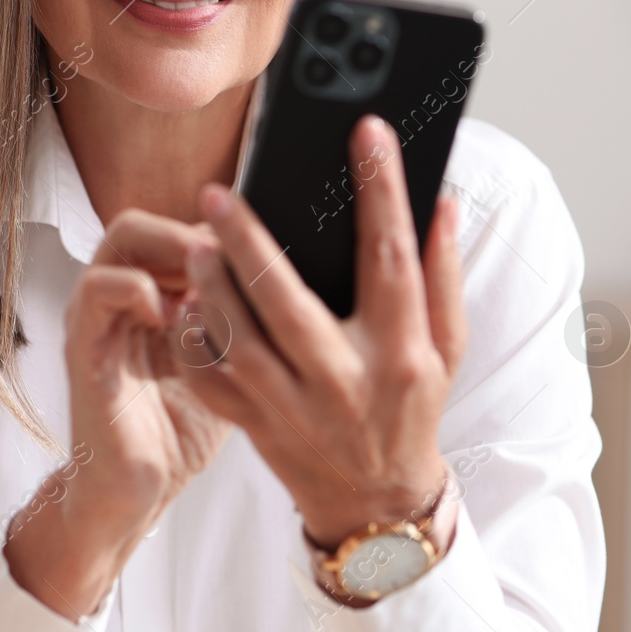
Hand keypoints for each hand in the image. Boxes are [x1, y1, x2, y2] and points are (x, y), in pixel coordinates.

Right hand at [5, 209, 233, 619]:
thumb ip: (243, 324)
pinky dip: (137, 288)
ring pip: (121, 240)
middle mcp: (118, 299)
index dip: (214, 232)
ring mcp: (97, 318)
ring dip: (171, 249)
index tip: (254, 257)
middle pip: (145, 222)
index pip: (172, 231)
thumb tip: (297, 287)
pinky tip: (172, 314)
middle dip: (191, 229)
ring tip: (206, 280)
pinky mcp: (83, 346)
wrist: (138, 493)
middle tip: (230, 259)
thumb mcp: (225, 364)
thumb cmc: (181, 430)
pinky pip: (97, 290)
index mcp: (150, 298)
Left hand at [174, 114, 466, 551]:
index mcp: (401, 352)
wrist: (375, 499)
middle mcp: (345, 379)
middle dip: (251, 244)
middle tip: (217, 193)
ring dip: (212, 289)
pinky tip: (184, 305)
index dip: (382, 191)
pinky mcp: (256, 426)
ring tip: (194, 241)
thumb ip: (441, 273)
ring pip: (241, 341)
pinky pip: (213, 381)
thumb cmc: (410, 406)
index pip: (391, 258)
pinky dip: (195, 343)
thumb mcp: (445, 347)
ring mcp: (295, 408)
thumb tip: (442, 202)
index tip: (367, 132)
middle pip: (289, 302)